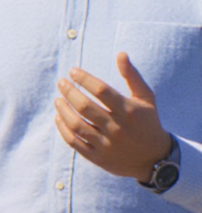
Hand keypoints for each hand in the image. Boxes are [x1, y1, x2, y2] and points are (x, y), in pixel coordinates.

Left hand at [55, 54, 171, 179]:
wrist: (154, 159)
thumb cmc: (148, 122)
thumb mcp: (146, 98)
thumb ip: (133, 76)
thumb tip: (120, 54)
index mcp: (129, 110)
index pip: (102, 90)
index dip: (85, 79)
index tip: (73, 71)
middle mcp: (116, 127)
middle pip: (85, 107)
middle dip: (69, 92)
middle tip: (61, 83)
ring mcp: (106, 143)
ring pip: (77, 125)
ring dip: (63, 110)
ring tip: (58, 100)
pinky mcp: (97, 157)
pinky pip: (74, 142)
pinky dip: (63, 129)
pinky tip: (59, 117)